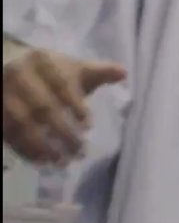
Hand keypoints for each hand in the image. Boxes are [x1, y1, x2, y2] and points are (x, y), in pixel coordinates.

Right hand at [2, 47, 124, 163]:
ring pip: (22, 124)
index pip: (61, 84)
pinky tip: (41, 161)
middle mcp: (19, 75)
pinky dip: (24, 149)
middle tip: (80, 151)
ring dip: (42, 145)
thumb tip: (123, 72)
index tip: (88, 126)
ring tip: (61, 161)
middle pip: (43, 107)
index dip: (75, 105)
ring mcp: (2, 94)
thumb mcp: (73, 68)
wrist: (8, 66)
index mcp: (42, 61)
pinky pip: (8, 134)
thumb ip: (98, 71)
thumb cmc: (50, 71)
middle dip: (62, 132)